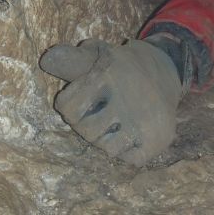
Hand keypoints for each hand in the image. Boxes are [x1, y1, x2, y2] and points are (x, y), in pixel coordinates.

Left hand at [39, 39, 181, 165]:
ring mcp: (144, 119)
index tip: (85, 97)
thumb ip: (71, 60)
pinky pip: (130, 158)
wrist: (168, 69)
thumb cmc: (121, 67)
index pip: (66, 107)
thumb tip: (46, 60)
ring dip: (109, 137)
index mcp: (107, 73)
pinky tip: (136, 131)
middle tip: (104, 111)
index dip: (71, 104)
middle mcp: (126, 96)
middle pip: (86, 130)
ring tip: (119, 121)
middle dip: (89, 123)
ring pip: (107, 147)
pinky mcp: (158, 137)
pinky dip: (130, 149)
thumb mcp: (98, 55)